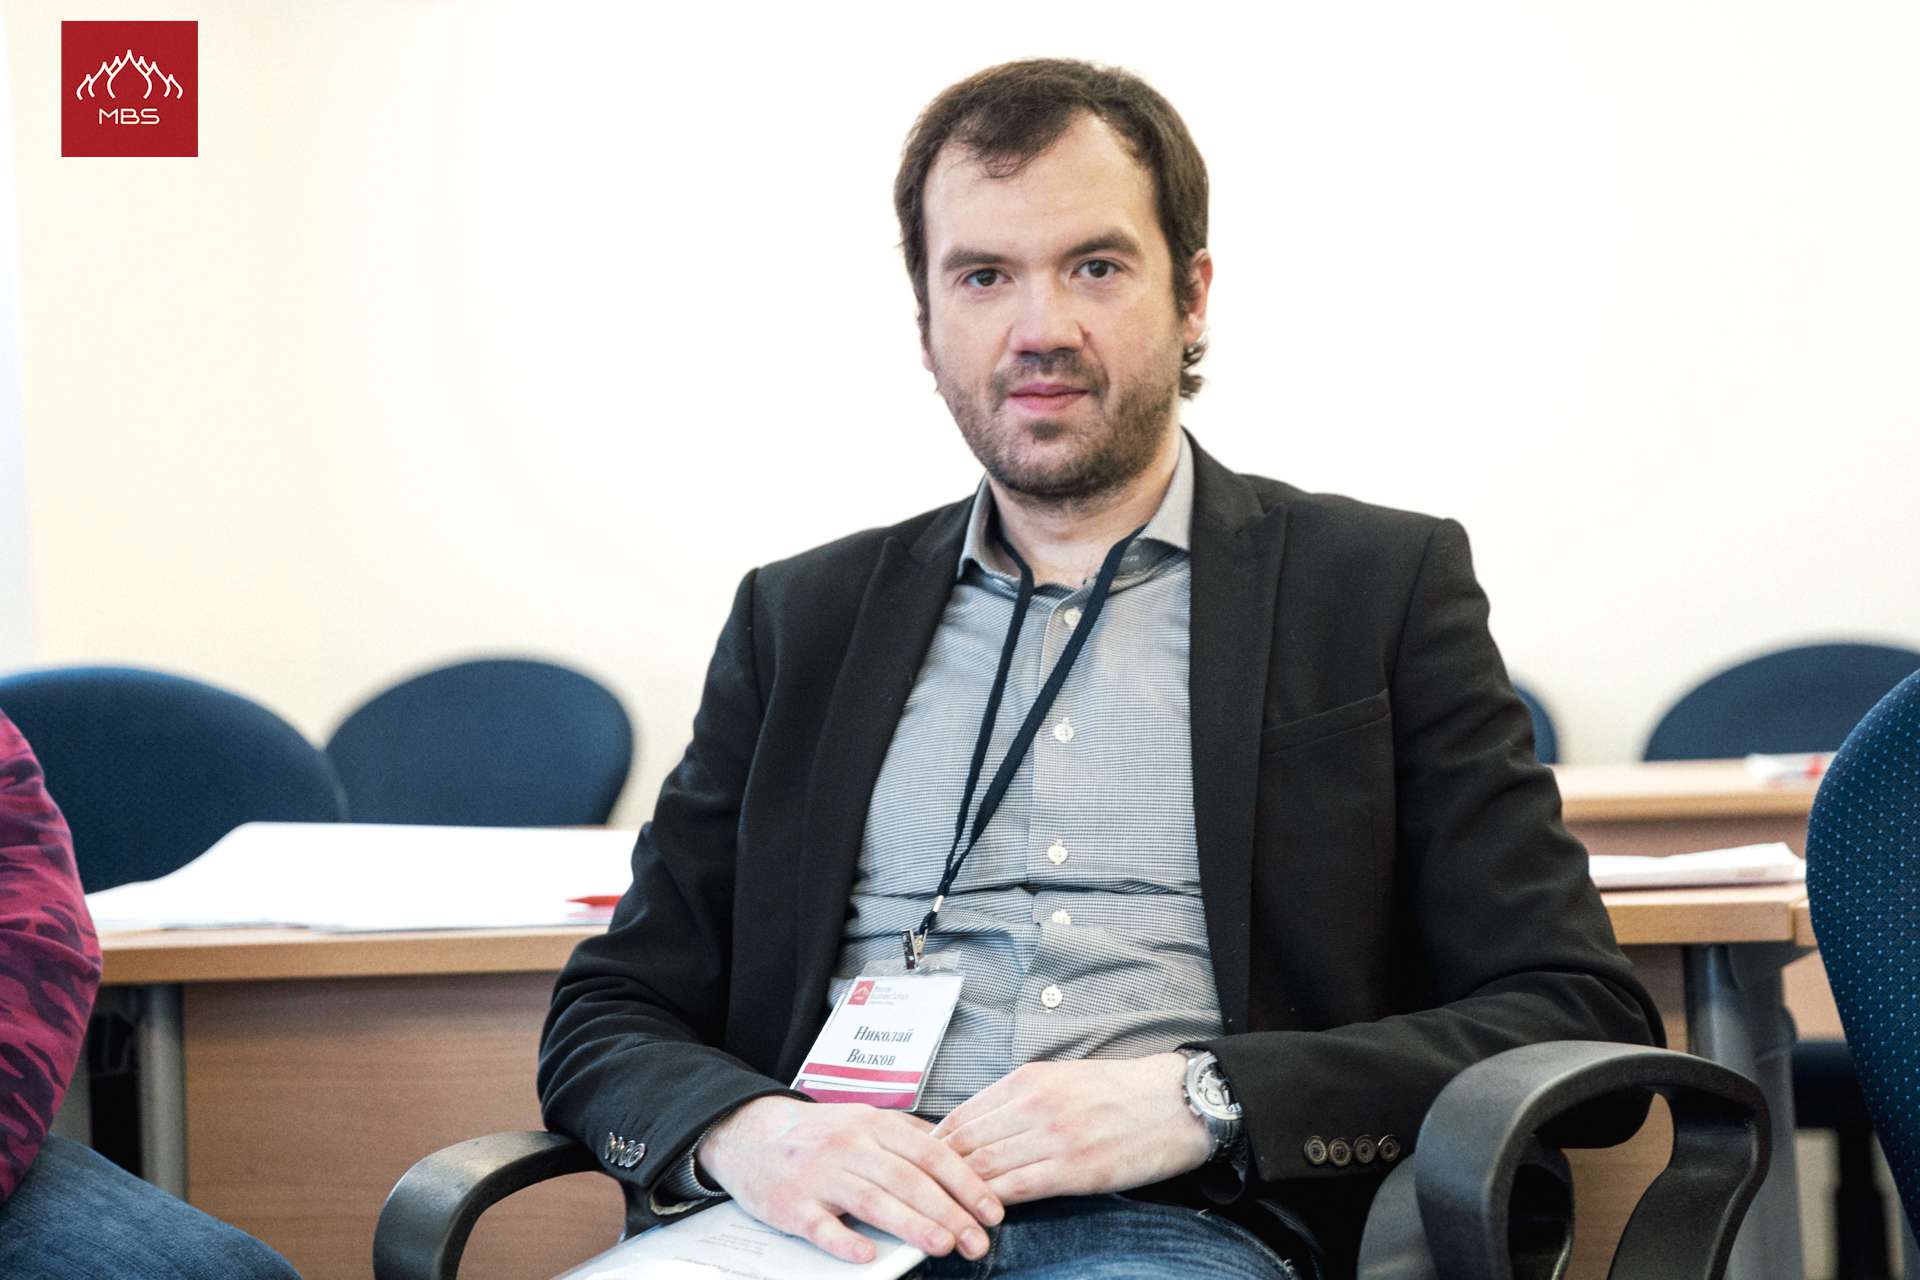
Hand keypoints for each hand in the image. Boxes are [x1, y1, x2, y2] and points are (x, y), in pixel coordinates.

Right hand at [695, 1096, 1003, 1264]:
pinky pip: (820, 1225)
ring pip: (872, 1200)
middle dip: (949, 1211)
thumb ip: (906, 1136)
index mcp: (873, 1124)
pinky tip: (868, 1255)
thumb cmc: (816, 1134)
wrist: (748, 1134)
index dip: (965, 1182)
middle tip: (977, 1240)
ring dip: (911, 1224)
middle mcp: (849, 1145)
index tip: (991, 1210)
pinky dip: (844, 1240)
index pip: (930, 1153)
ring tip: (943, 1245)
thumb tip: (956, 1155)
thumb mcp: (862, 1120)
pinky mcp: (791, 1204)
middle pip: (907, 1179)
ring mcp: (819, 1174)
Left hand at [931, 1053, 1211, 1203]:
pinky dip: (993, 1205)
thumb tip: (982, 1126)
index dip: (934, 1146)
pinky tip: (981, 1217)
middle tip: (919, 1197)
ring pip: (985, 1168)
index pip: (962, 1116)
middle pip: (966, 1144)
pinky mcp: (1077, 1169)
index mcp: (1027, 1080)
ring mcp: (1054, 1137)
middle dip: (938, 1174)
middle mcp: (1034, 1105)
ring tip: (941, 1214)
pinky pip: (1018, 1189)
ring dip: (959, 1195)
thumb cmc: (1122, 1091)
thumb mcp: (1062, 1078)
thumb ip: (1020, 1100)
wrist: (1177, 1102)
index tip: (920, 1166)